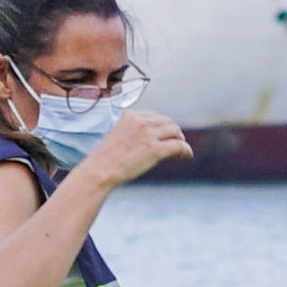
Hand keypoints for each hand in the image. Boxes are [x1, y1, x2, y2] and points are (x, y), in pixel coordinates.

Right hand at [71, 109, 195, 188]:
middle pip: (167, 122)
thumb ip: (132, 132)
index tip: (166, 134)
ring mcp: (148, 134)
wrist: (99, 171)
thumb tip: (148, 140)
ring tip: (182, 150)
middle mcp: (140, 121)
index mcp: (130, 116)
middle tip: (177, 142)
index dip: (163, 125)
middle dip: (174, 132)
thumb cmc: (105, 159)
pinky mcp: (155, 149)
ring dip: (181, 140)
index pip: (155, 116)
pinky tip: (186, 155)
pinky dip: (185, 150)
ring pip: (175, 132)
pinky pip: (178, 146)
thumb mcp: (117, 136)